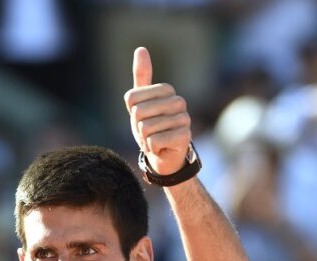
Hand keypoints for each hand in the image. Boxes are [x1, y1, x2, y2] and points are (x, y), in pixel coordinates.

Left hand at [124, 47, 190, 175]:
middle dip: (138, 126)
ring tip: (155, 139)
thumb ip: (141, 77)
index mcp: (167, 90)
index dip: (132, 113)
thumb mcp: (140, 103)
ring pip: (145, 127)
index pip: (132, 98)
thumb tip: (141, 49)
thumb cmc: (151, 127)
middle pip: (138, 112)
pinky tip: (160, 147)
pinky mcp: (185, 136)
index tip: (142, 118)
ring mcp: (184, 118)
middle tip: (148, 131)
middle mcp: (179, 102)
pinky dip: (152, 147)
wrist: (163, 156)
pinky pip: (154, 140)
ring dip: (145, 138)